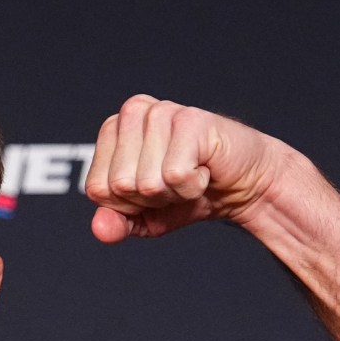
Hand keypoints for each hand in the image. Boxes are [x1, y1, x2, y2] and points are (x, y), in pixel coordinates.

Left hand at [85, 97, 281, 243]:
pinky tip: (204, 169)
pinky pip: (175, 176)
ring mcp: (160, 112)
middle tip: (174, 181)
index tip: (153, 189)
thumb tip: (99, 228)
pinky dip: (194, 186)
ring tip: (191, 173)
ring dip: (174, 192)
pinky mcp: (189, 120)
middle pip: (120, 185)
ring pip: (147, 182)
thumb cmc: (189, 192)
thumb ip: (116, 224)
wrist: (242, 185)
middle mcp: (133, 113)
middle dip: (150, 199)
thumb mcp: (144, 217)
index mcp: (112, 129)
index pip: (97, 188)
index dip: (128, 204)